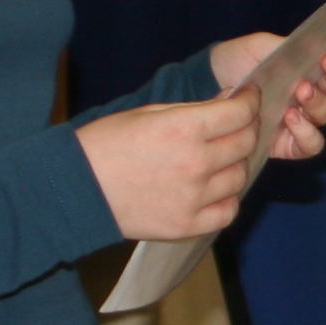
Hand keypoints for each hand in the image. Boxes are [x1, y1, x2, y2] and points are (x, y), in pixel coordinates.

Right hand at [77, 95, 261, 241]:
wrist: (76, 188)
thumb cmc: (106, 144)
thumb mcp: (148, 112)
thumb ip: (192, 111)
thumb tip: (227, 104)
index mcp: (184, 128)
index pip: (239, 113)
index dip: (249, 102)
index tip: (248, 99)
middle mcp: (195, 163)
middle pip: (245, 143)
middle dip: (246, 128)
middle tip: (238, 125)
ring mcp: (193, 198)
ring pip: (240, 177)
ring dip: (236, 164)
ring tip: (222, 158)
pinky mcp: (186, 225)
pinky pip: (228, 212)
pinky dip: (227, 199)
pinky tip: (215, 189)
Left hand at [211, 26, 325, 161]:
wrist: (210, 84)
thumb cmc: (240, 61)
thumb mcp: (262, 45)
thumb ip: (288, 46)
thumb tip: (314, 46)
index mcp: (312, 64)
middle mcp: (314, 92)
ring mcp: (304, 118)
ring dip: (319, 101)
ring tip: (301, 91)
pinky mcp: (289, 144)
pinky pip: (311, 145)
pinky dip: (307, 133)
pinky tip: (291, 119)